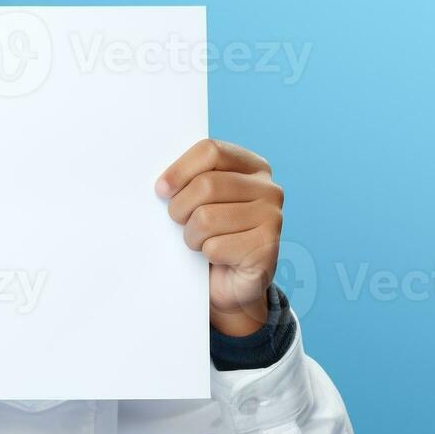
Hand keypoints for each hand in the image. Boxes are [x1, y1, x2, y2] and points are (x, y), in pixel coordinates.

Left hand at [156, 139, 281, 337]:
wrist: (228, 282)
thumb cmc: (209, 233)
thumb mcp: (199, 199)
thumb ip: (189, 181)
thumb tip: (162, 183)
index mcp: (252, 166)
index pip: (211, 151)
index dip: (179, 170)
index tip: (161, 190)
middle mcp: (269, 189)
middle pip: (206, 185)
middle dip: (180, 208)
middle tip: (181, 223)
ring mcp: (273, 218)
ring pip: (206, 218)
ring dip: (192, 235)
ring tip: (200, 241)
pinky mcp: (267, 249)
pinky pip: (216, 247)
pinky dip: (207, 255)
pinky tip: (218, 258)